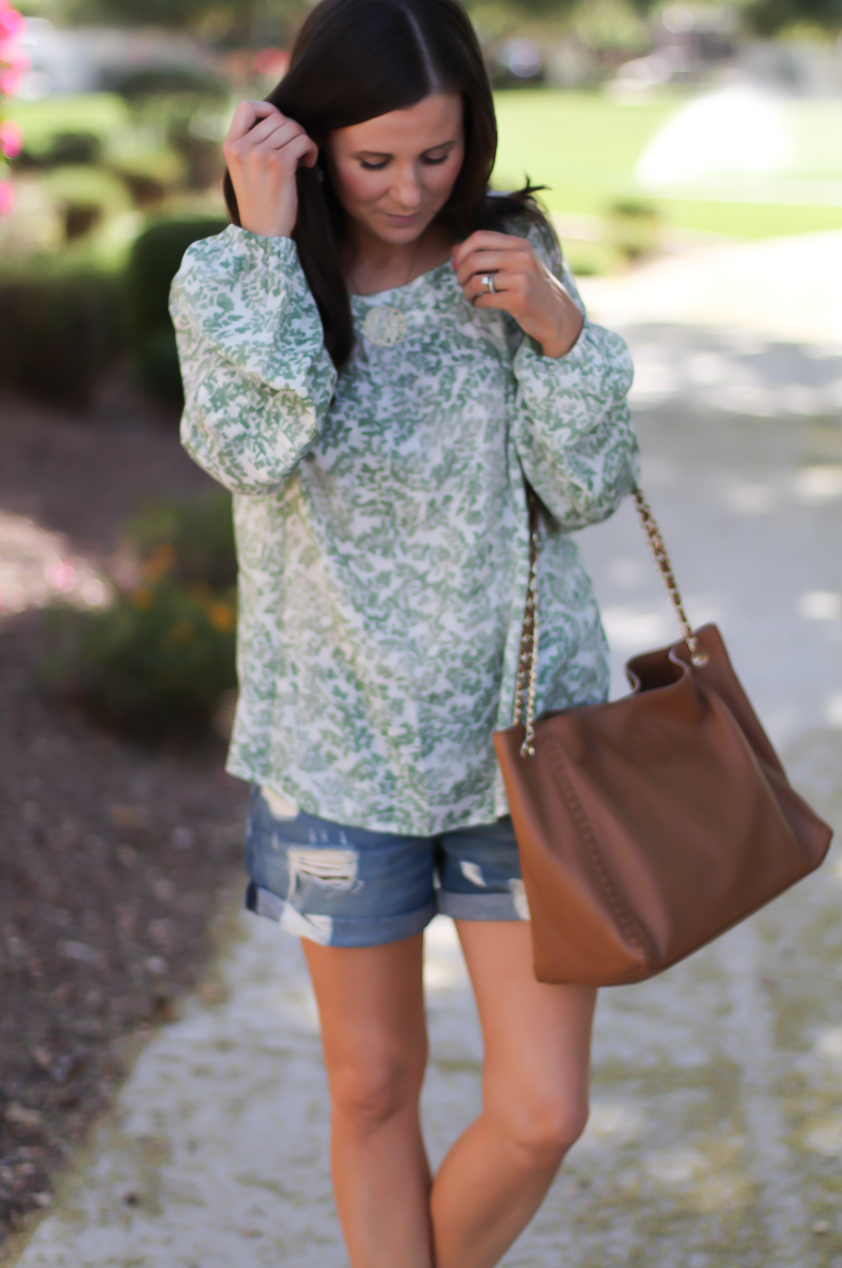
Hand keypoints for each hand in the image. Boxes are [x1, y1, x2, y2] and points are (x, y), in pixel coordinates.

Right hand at [222, 101, 317, 238]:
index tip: (280, 127)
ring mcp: (259, 155)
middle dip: (293, 131)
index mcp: (230, 146)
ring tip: (303, 159)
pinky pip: (302, 140)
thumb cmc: (261, 202)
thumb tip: (280, 118)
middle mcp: (242, 147)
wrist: (264, 234)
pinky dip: (311, 149)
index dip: (268, 110)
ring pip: (292, 127)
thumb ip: (253, 143)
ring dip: (303, 140)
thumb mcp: (246, 169)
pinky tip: (309, 164)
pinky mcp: (278, 165)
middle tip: (297, 151)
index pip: (247, 107)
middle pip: (277, 117)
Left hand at [452, 230, 583, 357]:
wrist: (557, 314)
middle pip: (474, 259)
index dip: (462, 251)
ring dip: (467, 292)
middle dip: (460, 274)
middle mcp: (522, 258)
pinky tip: (482, 304)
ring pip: (476, 281)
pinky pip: (485, 300)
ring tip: (471, 296)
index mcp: (520, 245)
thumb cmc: (532, 288)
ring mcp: (522, 279)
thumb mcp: (515, 265)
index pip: (480, 237)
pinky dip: (478, 303)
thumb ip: (487, 255)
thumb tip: (453, 250)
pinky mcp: (519, 300)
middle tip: (462, 283)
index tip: (457, 264)